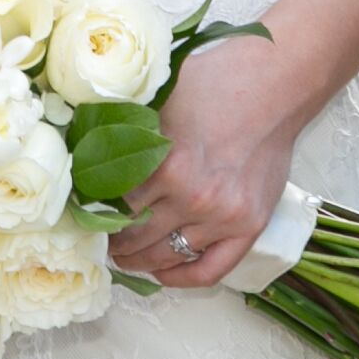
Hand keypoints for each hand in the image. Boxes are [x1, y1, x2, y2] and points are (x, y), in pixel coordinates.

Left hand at [112, 31, 309, 291]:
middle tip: (99, 238)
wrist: (275, 83)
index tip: (83, 211)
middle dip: (110, 240)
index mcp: (164, 164)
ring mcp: (223, 217)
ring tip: (124, 255)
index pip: (111, 204)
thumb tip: (87, 153)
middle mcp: (192, 197)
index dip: (93, 210)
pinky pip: (209, 270)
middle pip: (134, 236)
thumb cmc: (217, 81)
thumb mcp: (159, 98)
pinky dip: (181, 278)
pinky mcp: (250, 227)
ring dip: (138, 260)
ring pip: (165, 256)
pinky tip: (161, 273)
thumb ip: (128, 130)